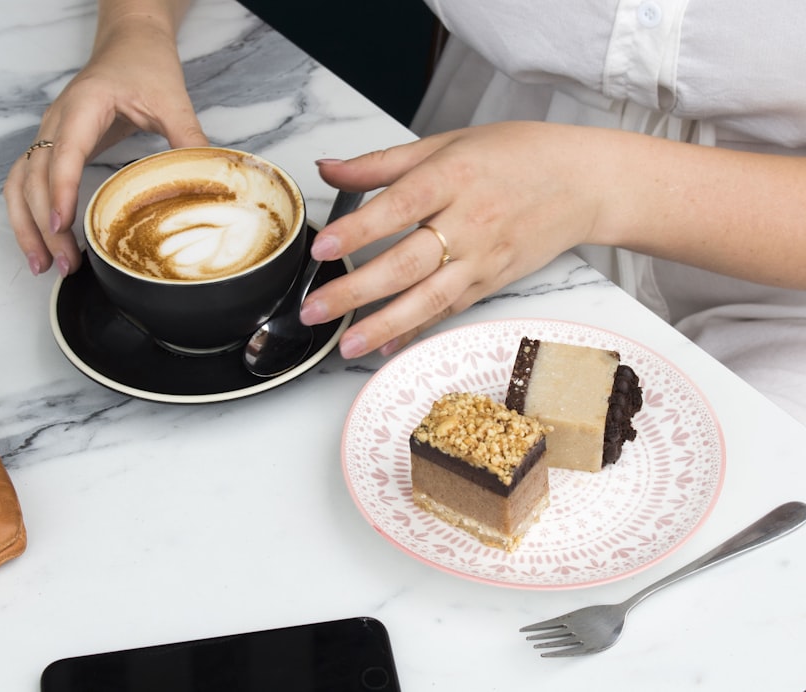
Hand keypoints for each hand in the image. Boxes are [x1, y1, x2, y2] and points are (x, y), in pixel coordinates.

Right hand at [3, 9, 207, 275]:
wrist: (129, 42)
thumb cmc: (144, 64)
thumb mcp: (172, 99)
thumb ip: (189, 138)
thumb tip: (212, 178)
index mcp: (83, 106)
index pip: (63, 154)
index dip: (60, 191)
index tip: (62, 226)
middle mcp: (56, 121)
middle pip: (35, 178)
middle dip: (44, 224)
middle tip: (64, 264)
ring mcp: (49, 134)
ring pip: (19, 182)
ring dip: (25, 225)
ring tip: (42, 264)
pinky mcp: (52, 146)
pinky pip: (25, 181)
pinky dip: (26, 213)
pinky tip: (41, 243)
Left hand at [301, 122, 611, 357]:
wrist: (583, 183)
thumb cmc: (515, 156)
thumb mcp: (446, 144)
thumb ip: (381, 162)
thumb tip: (327, 167)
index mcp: (452, 177)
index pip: (399, 205)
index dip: (360, 229)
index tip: (323, 248)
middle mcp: (468, 222)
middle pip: (407, 262)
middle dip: (357, 290)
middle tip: (314, 309)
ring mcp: (481, 259)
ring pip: (428, 298)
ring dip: (384, 326)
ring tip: (347, 345)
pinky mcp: (490, 283)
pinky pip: (448, 311)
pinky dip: (417, 331)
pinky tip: (388, 348)